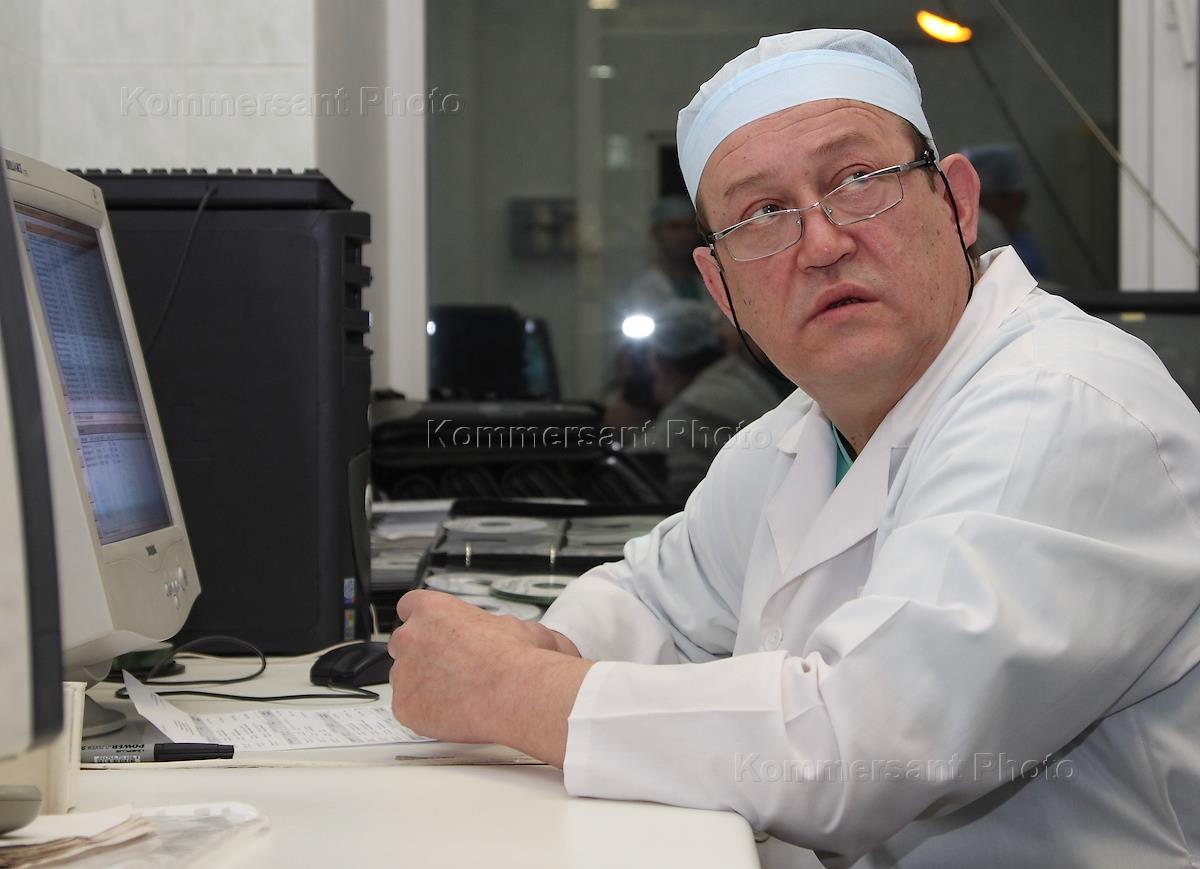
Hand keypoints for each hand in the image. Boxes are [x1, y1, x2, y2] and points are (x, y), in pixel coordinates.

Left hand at [388, 591, 591, 763]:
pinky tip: (449, 712)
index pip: (409, 606)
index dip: (421, 621)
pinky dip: (424, 712)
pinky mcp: (404, 706)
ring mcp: (404, 674)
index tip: (430, 632)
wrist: (516, 693)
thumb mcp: (519, 626)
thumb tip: (518, 633)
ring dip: (421, 684)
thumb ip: (502, 627)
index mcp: (433, 610)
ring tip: (453, 694)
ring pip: (403, 677)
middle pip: (403, 642)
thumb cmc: (518, 657)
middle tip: (447, 668)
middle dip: (420, 654)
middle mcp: (411, 637)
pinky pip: (407, 708)